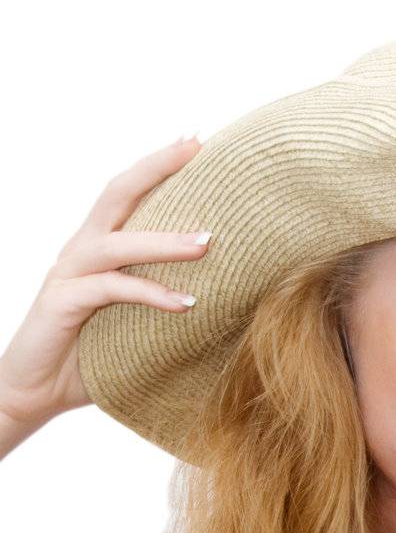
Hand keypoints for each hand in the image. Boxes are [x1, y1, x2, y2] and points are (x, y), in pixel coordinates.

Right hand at [0, 136, 211, 429]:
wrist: (35, 391)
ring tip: (208, 242)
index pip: (128, 194)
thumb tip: (223, 301)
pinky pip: (110, 291)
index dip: (158, 165)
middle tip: (197, 149)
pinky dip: (149, 295)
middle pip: (117, 194)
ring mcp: (68, 274)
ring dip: (165, 242)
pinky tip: (184, 304)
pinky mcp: (62, 303)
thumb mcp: (132, 324)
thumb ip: (161, 301)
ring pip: (119, 244)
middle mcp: (81, 250)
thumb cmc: (89, 359)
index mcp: (97, 247)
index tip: (197, 141)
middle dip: (157, 168)